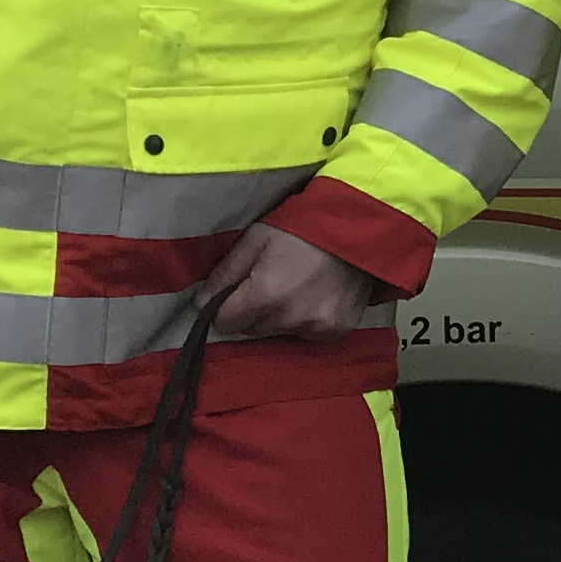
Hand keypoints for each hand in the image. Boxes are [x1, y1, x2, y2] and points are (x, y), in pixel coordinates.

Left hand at [203, 224, 380, 343]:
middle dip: (253, 311)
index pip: (225, 323)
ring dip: (280, 317)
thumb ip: (225, 273)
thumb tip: (200, 302)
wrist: (360, 228)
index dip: (224, 307)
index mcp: (266, 294)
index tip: (235, 292)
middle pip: (252, 330)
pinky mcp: (337, 330)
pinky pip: (307, 334)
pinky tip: (316, 296)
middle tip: (269, 282)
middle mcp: (290, 317)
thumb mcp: (257, 239)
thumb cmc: (304, 227)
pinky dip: (306, 320)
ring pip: (279, 332)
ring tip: (295, 287)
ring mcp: (317, 326)